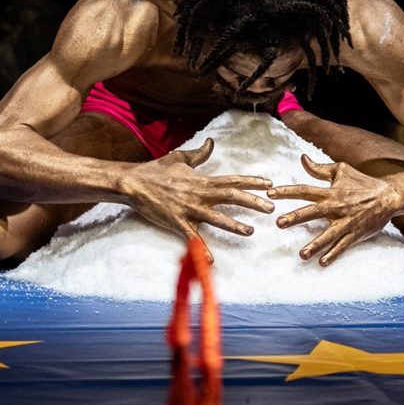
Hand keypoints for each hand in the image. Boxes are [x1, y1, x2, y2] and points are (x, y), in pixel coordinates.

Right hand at [122, 138, 274, 260]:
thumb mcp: (179, 158)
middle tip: (270, 208)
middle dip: (253, 202)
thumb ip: (199, 154)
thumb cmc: (156, 170)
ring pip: (217, 218)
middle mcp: (199, 194)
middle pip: (231, 197)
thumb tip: (211, 143)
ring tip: (250, 231)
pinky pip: (192, 238)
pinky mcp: (177, 222)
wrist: (134, 183)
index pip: (233, 180)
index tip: (269, 184)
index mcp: (202, 180)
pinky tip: (211, 261)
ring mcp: (189, 209)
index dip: (252, 181)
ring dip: (234, 225)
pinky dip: (201, 250)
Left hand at [268, 155, 403, 265]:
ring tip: (302, 255)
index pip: (305, 189)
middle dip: (296, 217)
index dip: (287, 191)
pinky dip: (334, 254)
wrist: (389, 196)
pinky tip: (322, 263)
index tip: (270, 194)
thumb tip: (302, 159)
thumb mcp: (341, 171)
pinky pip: (343, 245)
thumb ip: (320, 168)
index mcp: (331, 191)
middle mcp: (337, 206)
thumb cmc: (362, 183)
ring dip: (315, 245)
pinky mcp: (356, 233)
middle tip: (279, 223)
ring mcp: (347, 222)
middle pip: (313, 212)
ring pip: (329, 234)